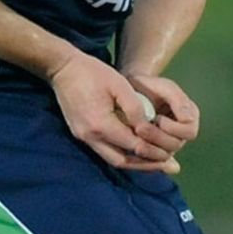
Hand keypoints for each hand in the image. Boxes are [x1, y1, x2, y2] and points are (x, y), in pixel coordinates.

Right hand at [48, 53, 181, 172]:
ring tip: (156, 162)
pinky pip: (105, 152)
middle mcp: (90, 137)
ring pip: (113, 159)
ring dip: (135, 163)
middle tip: (167, 165)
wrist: (62, 69)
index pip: (132, 146)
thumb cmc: (93, 73)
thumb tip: (148, 127)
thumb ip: (135, 108)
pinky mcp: (81, 135)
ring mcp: (83, 138)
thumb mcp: (119, 84)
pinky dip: (123, 154)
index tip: (170, 152)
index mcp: (101, 125)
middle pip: (122, 161)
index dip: (152, 151)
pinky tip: (137, 152)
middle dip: (146, 164)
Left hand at [124, 74, 199, 166]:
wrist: (129, 90)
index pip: (189, 132)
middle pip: (175, 145)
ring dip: (148, 147)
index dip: (174, 128)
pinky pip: (151, 161)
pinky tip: (132, 147)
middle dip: (157, 137)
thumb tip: (189, 119)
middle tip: (140, 127)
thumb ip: (178, 100)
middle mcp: (181, 133)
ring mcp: (168, 143)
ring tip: (135, 134)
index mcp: (189, 117)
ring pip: (163, 155)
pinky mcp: (153, 151)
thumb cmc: (149, 86)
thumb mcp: (164, 87)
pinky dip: (142, 156)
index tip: (157, 118)